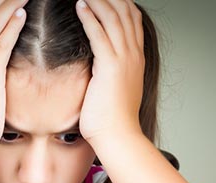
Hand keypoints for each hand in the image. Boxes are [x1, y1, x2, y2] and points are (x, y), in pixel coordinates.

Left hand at [75, 0, 144, 141]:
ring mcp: (124, 59)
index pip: (132, 20)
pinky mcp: (110, 66)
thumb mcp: (116, 89)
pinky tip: (79, 4)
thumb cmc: (112, 119)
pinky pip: (99, 33)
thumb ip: (110, 72)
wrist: (118, 136)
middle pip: (125, 12)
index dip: (121, 2)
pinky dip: (90, 16)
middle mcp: (133, 54)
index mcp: (136, 58)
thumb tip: (98, 67)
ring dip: (98, 0)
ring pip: (113, 17)